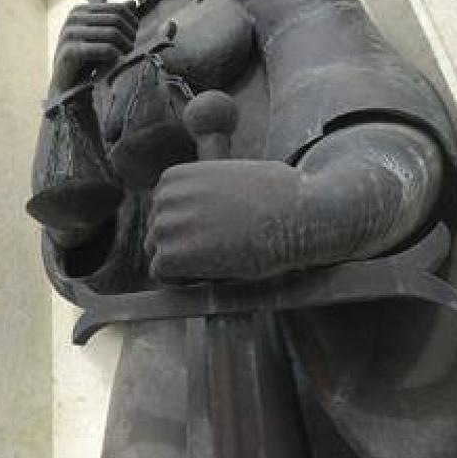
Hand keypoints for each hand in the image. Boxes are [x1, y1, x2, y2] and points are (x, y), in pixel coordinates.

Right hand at [51, 1, 137, 92]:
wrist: (66, 85)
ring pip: (113, 33)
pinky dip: (115, 56)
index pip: (118, 8)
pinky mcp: (71, 51)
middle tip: (130, 49)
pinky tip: (115, 62)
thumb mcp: (100, 36)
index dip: (132, 23)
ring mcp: (70, 34)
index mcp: (80, 10)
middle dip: (129, 35)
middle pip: (117, 19)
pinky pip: (105, 49)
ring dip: (124, 46)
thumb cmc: (85, 60)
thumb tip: (132, 2)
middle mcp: (73, 18)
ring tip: (124, 56)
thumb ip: (114, 19)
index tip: (133, 38)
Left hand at [145, 160, 308, 280]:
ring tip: (221, 256)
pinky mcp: (170, 255)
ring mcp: (164, 225)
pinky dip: (183, 279)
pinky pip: (161, 274)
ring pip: (158, 253)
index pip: (162, 211)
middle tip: (221, 247)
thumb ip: (200, 191)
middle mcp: (163, 198)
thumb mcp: (229, 178)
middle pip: (157, 232)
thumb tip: (194, 210)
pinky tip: (212, 270)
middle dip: (182, 245)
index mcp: (173, 177)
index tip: (215, 230)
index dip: (187, 227)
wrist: (299, 215)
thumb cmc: (276, 196)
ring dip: (183, 262)